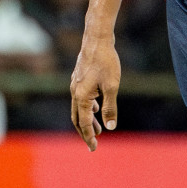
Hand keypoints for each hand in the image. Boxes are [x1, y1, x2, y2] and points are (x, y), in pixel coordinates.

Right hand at [69, 34, 120, 151]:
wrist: (97, 39)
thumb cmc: (106, 61)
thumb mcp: (112, 86)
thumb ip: (110, 107)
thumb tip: (110, 127)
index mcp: (81, 97)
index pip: (84, 123)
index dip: (89, 137)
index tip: (94, 149)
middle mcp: (75, 92)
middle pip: (77, 118)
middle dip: (85, 132)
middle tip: (93, 144)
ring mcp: (75, 84)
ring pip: (79, 108)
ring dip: (88, 120)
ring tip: (98, 129)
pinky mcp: (79, 78)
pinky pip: (81, 98)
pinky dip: (88, 107)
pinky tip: (97, 108)